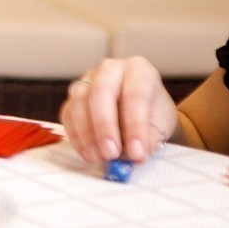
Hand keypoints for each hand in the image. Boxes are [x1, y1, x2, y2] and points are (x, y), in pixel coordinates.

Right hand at [60, 56, 178, 167]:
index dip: (135, 125)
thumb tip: (136, 154)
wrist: (142, 112)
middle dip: (104, 126)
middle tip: (111, 154)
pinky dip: (76, 137)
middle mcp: (110, 69)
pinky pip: (67, 115)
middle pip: (101, 92)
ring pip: (79, 103)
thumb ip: (150, 136)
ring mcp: (87, 80)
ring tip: (99, 159)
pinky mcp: (73, 96)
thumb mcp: (161, 123)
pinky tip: (88, 154)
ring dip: (87, 134)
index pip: (135, 94)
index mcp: (138, 69)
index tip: (137, 154)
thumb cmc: (153, 114)